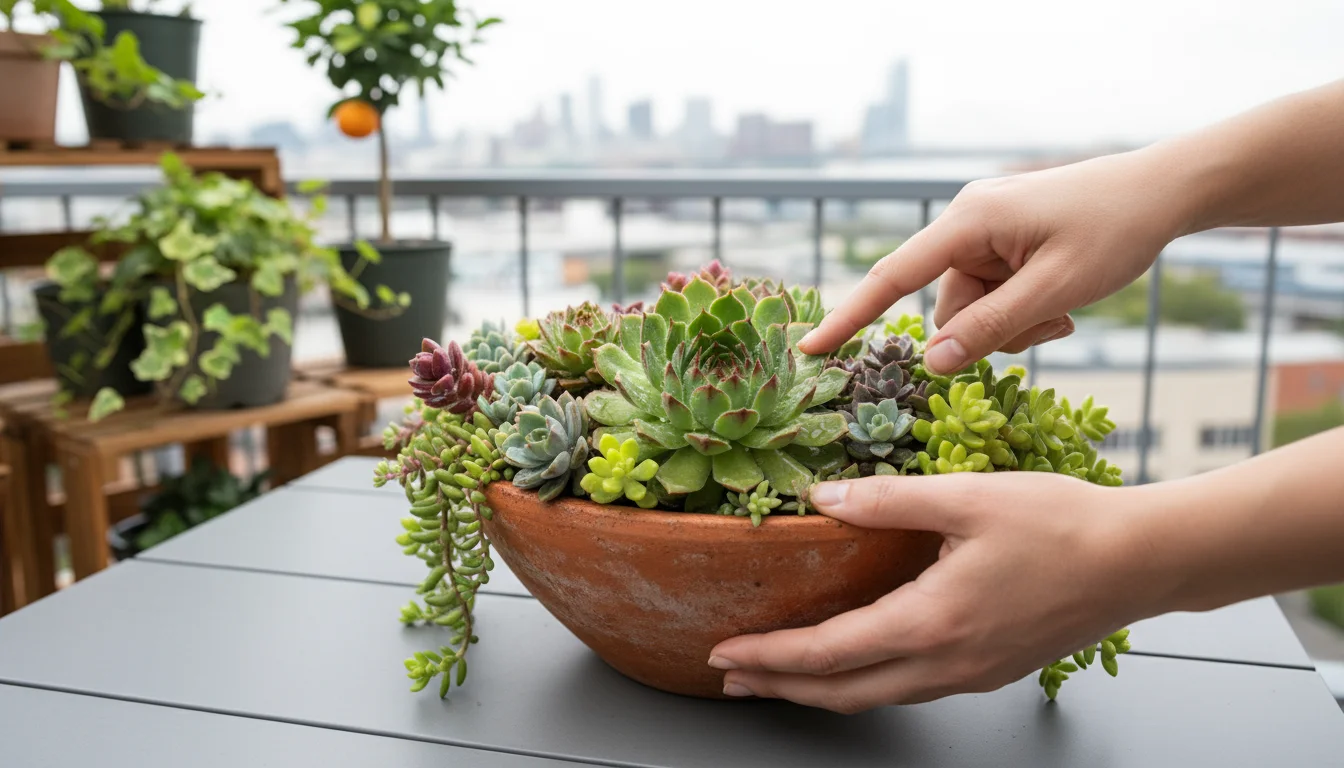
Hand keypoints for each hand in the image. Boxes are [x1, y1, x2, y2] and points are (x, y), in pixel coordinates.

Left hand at [707, 472, 1166, 712]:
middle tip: (730, 676)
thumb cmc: (1064, 526)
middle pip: (843, 693)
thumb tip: (821, 498)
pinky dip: (864, 681)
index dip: (771, 657)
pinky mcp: (989, 668)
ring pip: (876, 696)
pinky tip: (854, 659)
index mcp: (933, 623)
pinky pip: (910, 687)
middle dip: (780, 687)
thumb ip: (886, 500)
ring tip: (778, 674)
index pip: (829, 654)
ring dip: (819, 689)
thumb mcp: (967, 497)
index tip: (726, 652)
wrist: (1143, 560)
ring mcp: (971, 673)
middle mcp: (947, 663)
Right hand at [798, 151, 1188, 372]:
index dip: (849, 316)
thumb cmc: (1114, 231)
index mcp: (968, 222)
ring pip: (971, 309)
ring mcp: (983, 234)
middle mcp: (965, 223)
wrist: (1163, 192)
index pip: (892, 276)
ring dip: (1011, 325)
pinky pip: (991, 296)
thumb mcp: (1056, 290)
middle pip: (945, 306)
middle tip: (1050, 324)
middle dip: (989, 330)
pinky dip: (1020, 311)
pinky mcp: (1001, 244)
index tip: (809, 349)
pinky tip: (1060, 302)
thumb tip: (932, 362)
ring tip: (1063, 312)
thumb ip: (991, 327)